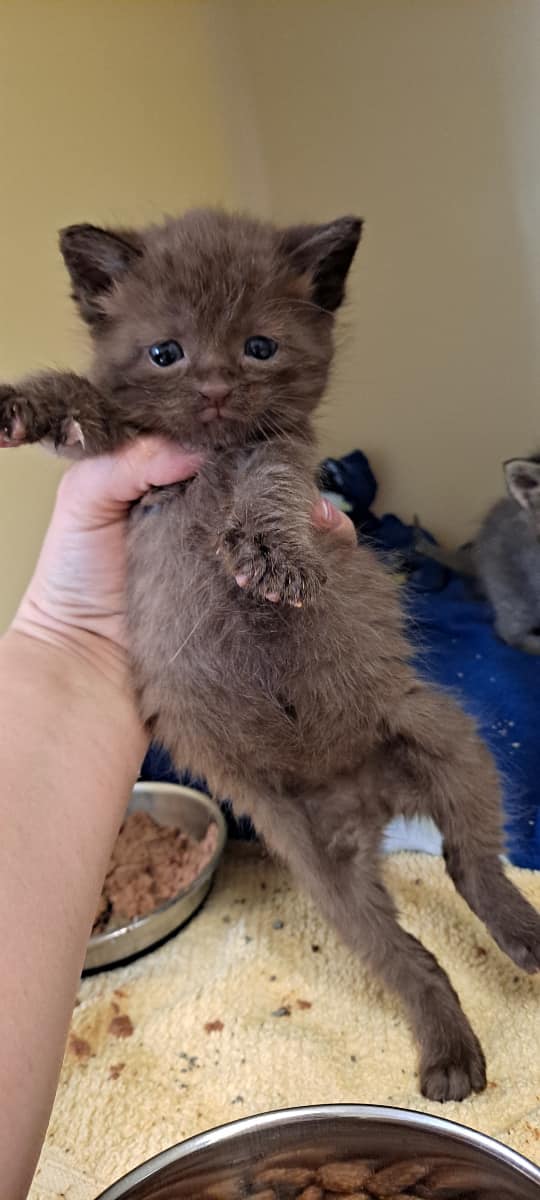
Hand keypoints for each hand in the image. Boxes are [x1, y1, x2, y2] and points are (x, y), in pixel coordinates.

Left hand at [12, 439, 355, 666]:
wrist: (83, 668)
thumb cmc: (73, 580)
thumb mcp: (84, 502)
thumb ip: (128, 462)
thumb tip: (195, 448)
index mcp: (171, 488)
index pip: (224, 455)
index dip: (253, 447)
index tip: (277, 446)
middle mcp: (207, 521)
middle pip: (265, 492)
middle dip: (293, 488)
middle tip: (308, 497)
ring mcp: (231, 564)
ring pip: (286, 533)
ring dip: (312, 525)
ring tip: (323, 526)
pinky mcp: (246, 604)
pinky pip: (286, 578)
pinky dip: (310, 566)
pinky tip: (322, 561)